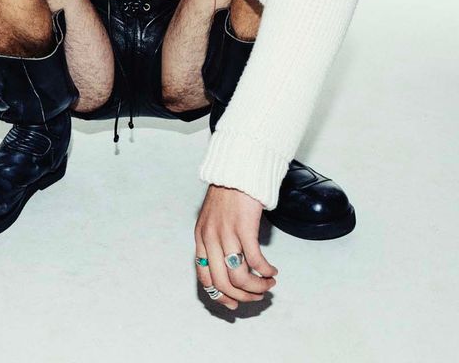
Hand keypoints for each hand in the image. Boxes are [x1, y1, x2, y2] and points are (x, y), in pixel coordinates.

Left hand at [194, 184, 278, 309]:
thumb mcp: (213, 218)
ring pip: (239, 277)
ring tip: (269, 284)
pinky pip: (255, 260)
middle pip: (223, 283)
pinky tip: (273, 270)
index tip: (234, 304)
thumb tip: (228, 267)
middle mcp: (210, 238)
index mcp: (200, 237)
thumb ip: (215, 239)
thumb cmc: (228, 193)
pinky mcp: (244, 227)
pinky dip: (266, 270)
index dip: (220, 295)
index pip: (204, 277)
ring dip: (257, 287)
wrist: (237, 169)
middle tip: (258, 295)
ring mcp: (226, 233)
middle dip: (242, 296)